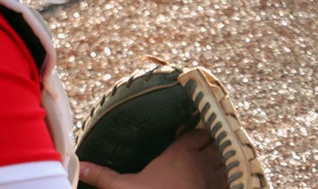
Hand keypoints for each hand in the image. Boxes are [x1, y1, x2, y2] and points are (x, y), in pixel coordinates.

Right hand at [78, 129, 226, 188]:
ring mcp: (215, 175)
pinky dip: (237, 175)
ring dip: (230, 159)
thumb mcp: (122, 187)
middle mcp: (201, 160)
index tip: (200, 138)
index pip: (200, 133)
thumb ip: (103, 176)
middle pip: (219, 142)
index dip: (201, 135)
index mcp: (180, 153)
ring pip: (231, 157)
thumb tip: (78, 166)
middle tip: (215, 149)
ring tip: (225, 162)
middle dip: (219, 144)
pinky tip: (232, 179)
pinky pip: (238, 175)